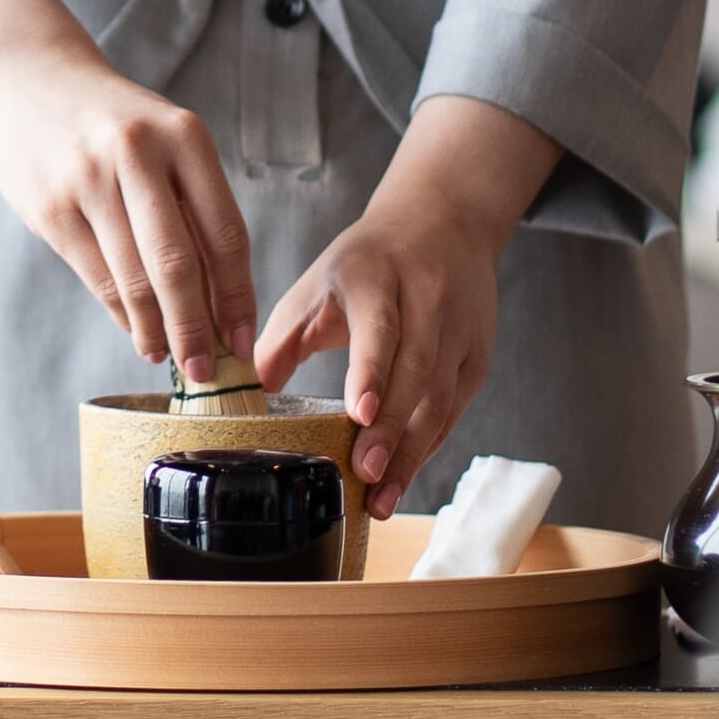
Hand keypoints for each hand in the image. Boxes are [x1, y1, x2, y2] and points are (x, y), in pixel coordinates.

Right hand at [0, 0, 256, 375]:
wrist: (30, 77)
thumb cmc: (114, 122)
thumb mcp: (167, 141)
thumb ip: (193, 208)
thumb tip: (219, 303)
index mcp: (184, 137)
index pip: (225, 234)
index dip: (237, 297)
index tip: (244, 342)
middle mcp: (137, 154)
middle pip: (177, 265)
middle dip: (195, 330)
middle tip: (207, 372)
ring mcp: (87, 180)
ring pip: (132, 280)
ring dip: (155, 331)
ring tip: (168, 356)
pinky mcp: (49, 207)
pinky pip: (95, 277)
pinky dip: (120, 313)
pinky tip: (135, 330)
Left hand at [256, 96, 563, 518]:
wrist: (441, 223)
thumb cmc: (365, 264)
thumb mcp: (316, 286)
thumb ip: (279, 341)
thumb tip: (241, 401)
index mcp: (377, 274)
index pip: (380, 326)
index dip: (372, 371)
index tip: (358, 414)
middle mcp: (428, 299)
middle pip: (415, 370)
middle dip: (391, 428)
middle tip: (365, 474)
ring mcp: (460, 330)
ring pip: (440, 397)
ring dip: (411, 451)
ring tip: (381, 495)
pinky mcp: (477, 357)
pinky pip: (452, 410)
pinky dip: (427, 446)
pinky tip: (402, 478)